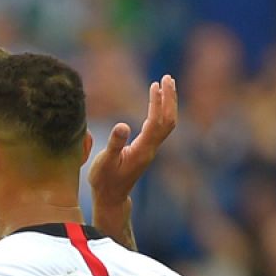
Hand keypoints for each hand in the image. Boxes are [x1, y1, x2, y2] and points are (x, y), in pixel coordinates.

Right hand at [88, 74, 176, 204]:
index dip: (157, 103)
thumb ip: (114, 144)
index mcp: (142, 150)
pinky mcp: (147, 149)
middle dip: (170, 98)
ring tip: (164, 84)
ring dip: (168, 103)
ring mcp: (150, 149)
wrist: (111, 197)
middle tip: (167, 78)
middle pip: (169, 120)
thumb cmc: (105, 181)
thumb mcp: (105, 162)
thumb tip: (122, 125)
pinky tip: (155, 102)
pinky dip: (160, 111)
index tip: (155, 85)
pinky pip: (160, 127)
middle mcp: (151, 148)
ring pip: (167, 123)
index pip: (155, 122)